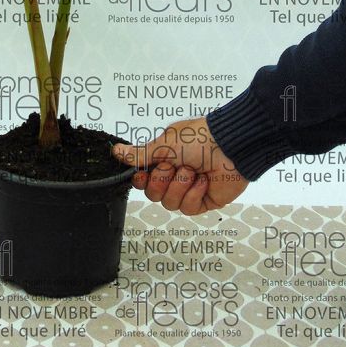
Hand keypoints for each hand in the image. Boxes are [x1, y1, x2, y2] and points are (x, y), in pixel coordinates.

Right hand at [111, 118, 248, 214]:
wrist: (229, 147)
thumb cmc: (198, 138)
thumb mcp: (164, 144)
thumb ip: (140, 154)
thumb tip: (116, 150)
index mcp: (164, 159)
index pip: (142, 179)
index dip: (141, 179)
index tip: (144, 172)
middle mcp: (174, 175)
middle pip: (153, 194)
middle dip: (163, 180)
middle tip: (174, 165)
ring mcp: (188, 189)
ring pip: (169, 203)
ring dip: (180, 184)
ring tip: (193, 171)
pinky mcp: (203, 201)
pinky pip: (188, 207)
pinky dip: (194, 192)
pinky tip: (203, 180)